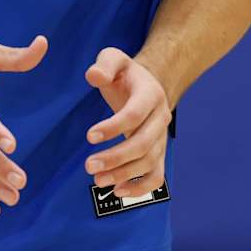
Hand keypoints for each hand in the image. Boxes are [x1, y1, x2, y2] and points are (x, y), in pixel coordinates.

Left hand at [84, 48, 169, 198]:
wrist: (147, 85)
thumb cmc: (125, 73)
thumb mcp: (114, 58)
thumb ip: (104, 65)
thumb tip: (93, 76)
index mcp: (150, 94)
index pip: (134, 114)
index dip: (112, 127)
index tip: (89, 137)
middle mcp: (160, 118)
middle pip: (143, 144)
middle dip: (116, 158)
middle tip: (89, 166)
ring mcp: (162, 138)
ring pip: (149, 162)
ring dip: (124, 174)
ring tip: (97, 180)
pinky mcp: (158, 152)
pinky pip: (156, 175)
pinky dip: (141, 187)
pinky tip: (118, 192)